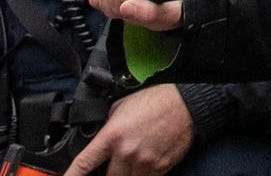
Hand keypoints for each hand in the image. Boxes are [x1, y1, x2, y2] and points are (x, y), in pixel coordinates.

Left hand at [60, 83, 194, 175]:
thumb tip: (95, 137)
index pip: (84, 163)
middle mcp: (126, 152)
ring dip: (125, 174)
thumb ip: (106, 125)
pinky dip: (143, 174)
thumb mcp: (121, 107)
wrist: (186, 105)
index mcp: (112, 136)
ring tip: (133, 159)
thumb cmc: (155, 102)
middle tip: (117, 159)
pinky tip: (146, 161)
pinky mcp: (159, 168)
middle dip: (108, 172)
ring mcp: (144, 163)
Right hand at [88, 0, 186, 32]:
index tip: (130, 6)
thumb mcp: (163, 15)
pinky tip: (111, 0)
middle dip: (115, 2)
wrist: (163, 1)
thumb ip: (146, 12)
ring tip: (121, 6)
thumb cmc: (165, 7)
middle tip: (125, 11)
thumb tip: (125, 7)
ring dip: (106, 1)